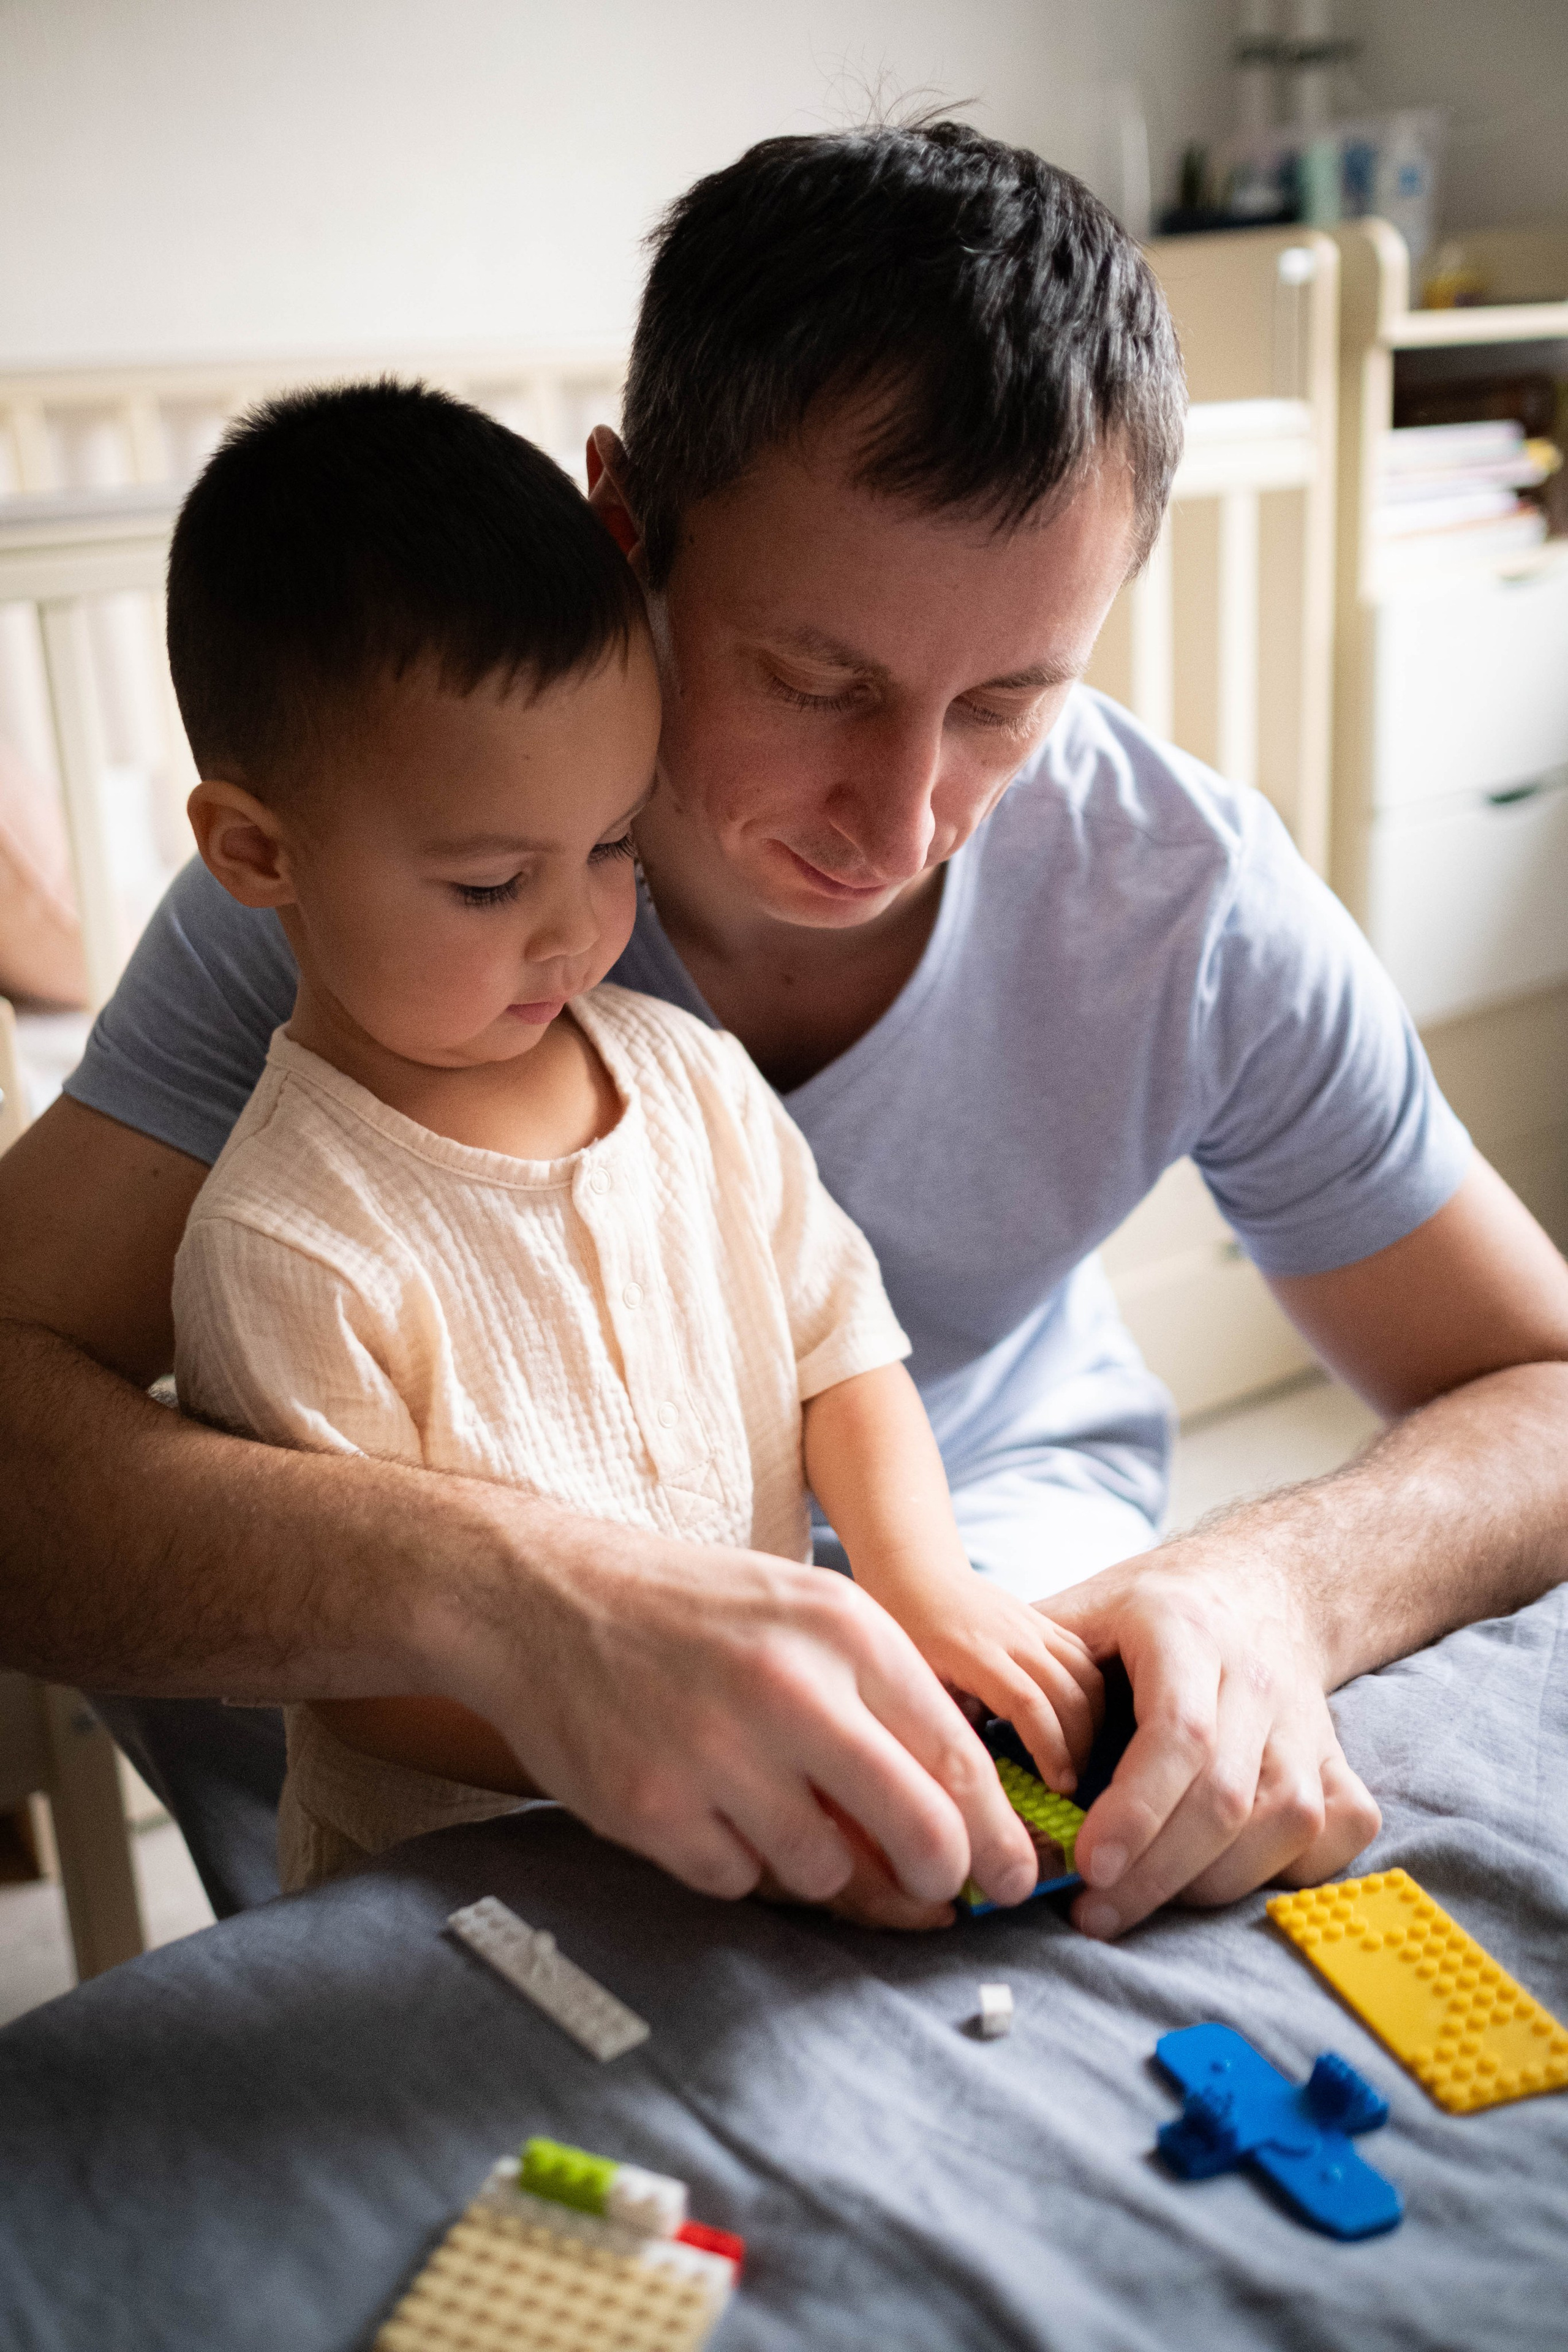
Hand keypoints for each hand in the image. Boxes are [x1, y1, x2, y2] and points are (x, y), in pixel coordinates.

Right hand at [430, 1484, 1042, 1914]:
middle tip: (937, 1891)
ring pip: (825, 1869)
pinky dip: (738, 1862)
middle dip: (941, 1877)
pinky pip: (738, 1882)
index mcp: (843, 1628)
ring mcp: (715, 1752)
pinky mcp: (651, 1807)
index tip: (1015, 1877)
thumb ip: (884, 1705)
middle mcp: (789, 1687)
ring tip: (782, 1811)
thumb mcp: (806, 1617)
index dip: (999, 1835)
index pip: (956, 1757)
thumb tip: (964, 1827)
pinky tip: (712, 1808)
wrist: (544, 1597)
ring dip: (821, 1862)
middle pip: (918, 1832)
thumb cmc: (696, 1615)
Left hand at [881, 1573, 1103, 1794]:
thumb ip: (946, 1724)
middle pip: (1067, 1693)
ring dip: (1092, 1721)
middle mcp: (1012, 1634)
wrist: (916, 1575)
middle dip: (1078, 1745)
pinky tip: (1082, 1722)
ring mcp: (1032, 1625)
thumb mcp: (914, 1681)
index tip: (1060, 1786)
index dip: (1051, 1748)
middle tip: (1072, 1783)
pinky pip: (1084, 1657)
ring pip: (1086, 1674)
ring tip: (1079, 1757)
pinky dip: (1093, 1693)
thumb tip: (977, 1777)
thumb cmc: (905, 1631)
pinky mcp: (1044, 1622)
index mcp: (974, 1652)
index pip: (1028, 1703)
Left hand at [1044, 1530, 1381, 1939]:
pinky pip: (1334, 1832)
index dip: (1135, 1810)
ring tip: (1139, 1902)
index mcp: (1185, 1631)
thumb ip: (1024, 1676)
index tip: (1088, 1866)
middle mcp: (1256, 1676)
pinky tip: (1222, 1877)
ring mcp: (1306, 1722)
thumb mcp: (1076, 1615)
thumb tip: (952, 1752)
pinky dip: (1285, 1872)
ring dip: (1208, 1882)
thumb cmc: (1142, 1615)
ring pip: (1283, 1822)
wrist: (1255, 1586)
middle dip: (1156, 1871)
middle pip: (1225, 1795)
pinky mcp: (1337, 1760)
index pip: (1177, 1734)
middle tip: (1091, 1912)